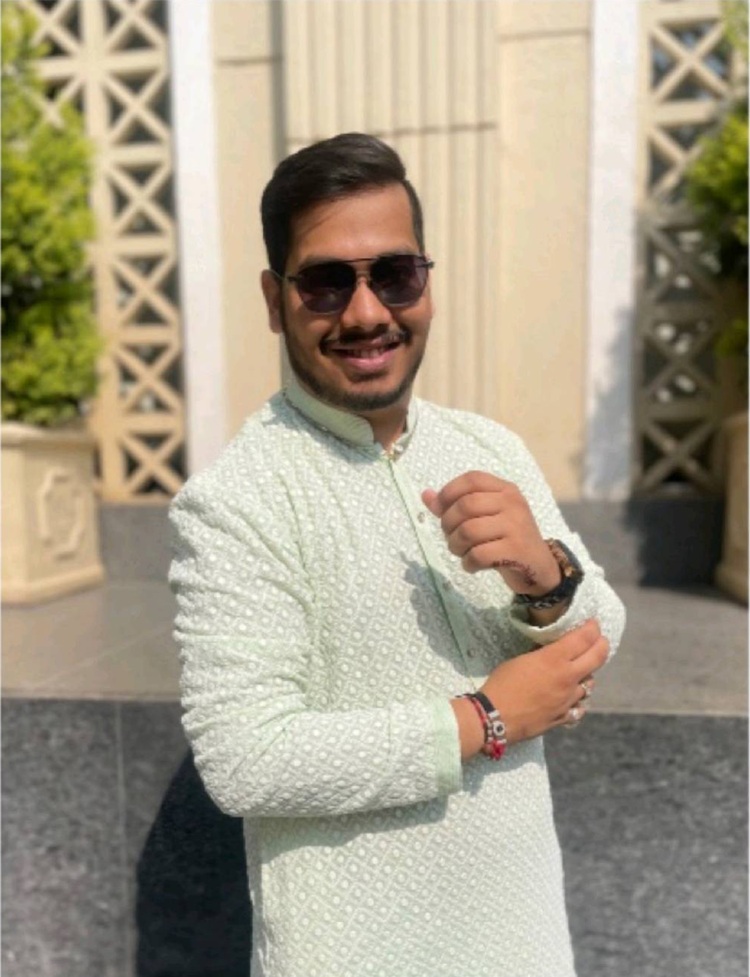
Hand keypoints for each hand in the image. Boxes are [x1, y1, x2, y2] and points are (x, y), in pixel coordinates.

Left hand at [422, 471, 559, 595]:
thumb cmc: (507, 539)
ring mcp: (516, 526)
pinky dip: (468, 563)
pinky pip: (479, 554)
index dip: (449, 492)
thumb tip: (426, 495)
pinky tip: (472, 565)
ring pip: (469, 531)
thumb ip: (456, 505)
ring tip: (461, 552)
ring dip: (455, 546)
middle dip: (448, 524)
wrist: (539, 568)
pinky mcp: (516, 551)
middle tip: (451, 537)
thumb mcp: (486, 516)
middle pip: (465, 506)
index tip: (440, 510)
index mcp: (505, 490)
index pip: (472, 479)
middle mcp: (513, 503)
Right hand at [480, 619, 607, 744]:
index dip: (593, 628)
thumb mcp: (520, 660)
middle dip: (602, 645)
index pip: (584, 638)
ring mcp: (568, 699)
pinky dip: (578, 699)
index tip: (594, 623)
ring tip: (581, 671)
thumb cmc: (502, 684)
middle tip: (600, 640)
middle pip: (597, 658)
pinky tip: (572, 698)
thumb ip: (540, 655)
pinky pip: (580, 706)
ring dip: (587, 675)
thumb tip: (550, 652)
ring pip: (590, 684)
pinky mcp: (564, 716)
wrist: (496, 718)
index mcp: (554, 659)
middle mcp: (567, 677)